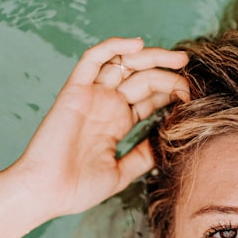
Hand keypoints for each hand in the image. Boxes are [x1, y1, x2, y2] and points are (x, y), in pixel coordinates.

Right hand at [6, 37, 188, 216]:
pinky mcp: (75, 91)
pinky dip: (113, 47)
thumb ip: (143, 156)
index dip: (170, 91)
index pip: (148, 97)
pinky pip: (92, 60)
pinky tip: (136, 44)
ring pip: (123, 64)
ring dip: (150, 56)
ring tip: (177, 58)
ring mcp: (91, 96)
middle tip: (189, 71)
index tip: (193, 95)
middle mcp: (105, 105)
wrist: (44, 192)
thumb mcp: (121, 173)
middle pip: (141, 77)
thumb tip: (167, 143)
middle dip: (168, 72)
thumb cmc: (75, 189)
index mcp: (115, 123)